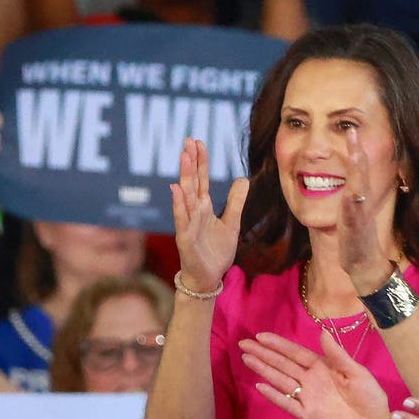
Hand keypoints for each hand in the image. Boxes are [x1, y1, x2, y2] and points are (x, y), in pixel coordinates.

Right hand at [169, 138, 248, 291]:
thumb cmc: (216, 252)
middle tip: (188, 141)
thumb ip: (235, 202)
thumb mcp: (231, 223)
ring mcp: (188, 224)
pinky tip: (176, 189)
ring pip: (186, 196)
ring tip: (184, 157)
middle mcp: (193, 212)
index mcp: (203, 208)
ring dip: (185, 176)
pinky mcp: (186, 238)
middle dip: (191, 162)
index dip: (201, 161)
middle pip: (192, 183)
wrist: (209, 277)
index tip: (198, 142)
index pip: (201, 180)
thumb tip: (243, 178)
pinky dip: (179, 205)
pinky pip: (182, 219)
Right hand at [243, 330, 393, 418]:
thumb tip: (322, 332)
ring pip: (280, 380)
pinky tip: (259, 386)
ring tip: (247, 358)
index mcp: (323, 368)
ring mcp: (307, 398)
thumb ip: (337, 354)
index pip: (295, 353)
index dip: (278, 344)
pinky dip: (273, 395)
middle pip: (282, 364)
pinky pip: (287, 403)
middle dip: (264, 353)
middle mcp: (311, 380)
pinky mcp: (307, 415)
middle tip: (244, 343)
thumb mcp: (356, 372)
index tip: (260, 336)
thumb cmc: (369, 397)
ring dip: (264, 369)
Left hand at [338, 128, 394, 292]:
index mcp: (357, 196)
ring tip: (354, 154)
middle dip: (357, 152)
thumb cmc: (356, 238)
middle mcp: (361, 202)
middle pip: (360, 173)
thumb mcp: (352, 211)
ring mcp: (359, 216)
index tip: (350, 127)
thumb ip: (350, 193)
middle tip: (353, 130)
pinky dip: (353, 203)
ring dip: (357, 172)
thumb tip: (347, 178)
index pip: (357, 168)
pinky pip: (354, 215)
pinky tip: (351, 194)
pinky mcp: (355, 230)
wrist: (364, 265)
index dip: (355, 148)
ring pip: (359, 189)